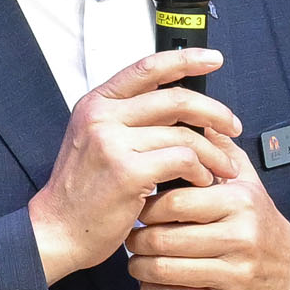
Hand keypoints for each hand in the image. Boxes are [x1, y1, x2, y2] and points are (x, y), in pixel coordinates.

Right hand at [28, 49, 243, 284]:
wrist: (56, 230)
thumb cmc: (82, 192)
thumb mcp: (96, 141)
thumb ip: (129, 119)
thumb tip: (181, 107)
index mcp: (96, 103)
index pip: (147, 68)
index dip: (185, 59)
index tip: (213, 59)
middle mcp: (102, 116)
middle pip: (175, 98)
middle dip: (214, 111)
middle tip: (232, 126)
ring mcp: (113, 142)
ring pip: (184, 133)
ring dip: (213, 152)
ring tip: (223, 167)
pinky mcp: (127, 171)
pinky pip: (181, 160)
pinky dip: (200, 170)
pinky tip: (201, 181)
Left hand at [124, 131, 289, 289]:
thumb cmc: (260, 223)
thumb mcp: (248, 183)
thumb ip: (221, 151)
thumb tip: (196, 119)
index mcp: (239, 203)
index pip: (175, 202)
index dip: (148, 206)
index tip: (140, 208)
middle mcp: (239, 238)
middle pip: (164, 238)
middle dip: (137, 238)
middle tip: (131, 236)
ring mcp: (232, 275)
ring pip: (163, 271)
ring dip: (139, 266)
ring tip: (137, 259)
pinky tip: (150, 282)